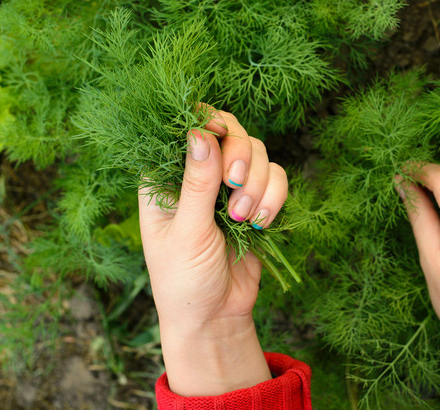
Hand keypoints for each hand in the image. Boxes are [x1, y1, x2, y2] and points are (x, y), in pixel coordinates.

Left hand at [138, 106, 287, 395]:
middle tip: (234, 184)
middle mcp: (196, 174)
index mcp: (164, 178)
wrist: (215, 317)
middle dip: (238, 156)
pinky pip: (275, 178)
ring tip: (243, 220)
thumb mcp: (187, 232)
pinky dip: (273, 196)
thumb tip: (200, 134)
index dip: (204, 121)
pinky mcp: (255, 201)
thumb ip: (197, 183)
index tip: (219, 133)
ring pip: (256, 152)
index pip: (183, 128)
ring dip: (257, 183)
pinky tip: (260, 224)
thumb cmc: (184, 279)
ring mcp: (227, 187)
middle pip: (228, 131)